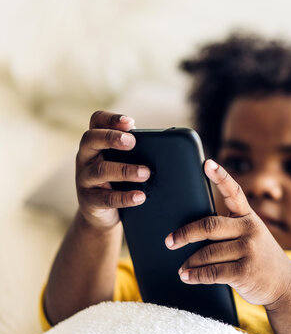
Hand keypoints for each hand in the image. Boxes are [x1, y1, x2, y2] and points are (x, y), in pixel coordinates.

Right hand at [75, 111, 149, 230]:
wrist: (102, 215)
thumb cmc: (116, 180)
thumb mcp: (122, 161)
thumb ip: (135, 150)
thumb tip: (163, 145)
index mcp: (95, 143)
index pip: (96, 121)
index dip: (110, 118)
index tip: (130, 122)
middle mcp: (85, 157)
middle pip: (90, 139)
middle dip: (111, 138)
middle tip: (132, 142)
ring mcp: (84, 179)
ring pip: (100, 170)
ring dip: (125, 170)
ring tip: (145, 173)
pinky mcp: (89, 201)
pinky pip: (106, 198)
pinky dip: (125, 197)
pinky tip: (140, 196)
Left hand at [164, 159, 290, 306]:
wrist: (285, 285)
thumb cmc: (259, 259)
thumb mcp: (252, 237)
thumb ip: (231, 230)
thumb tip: (191, 233)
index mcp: (248, 217)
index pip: (234, 192)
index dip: (220, 176)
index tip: (207, 163)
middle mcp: (250, 229)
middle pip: (210, 226)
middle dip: (186, 234)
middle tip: (170, 241)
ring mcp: (248, 250)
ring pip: (207, 253)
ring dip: (189, 262)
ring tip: (181, 267)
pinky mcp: (245, 271)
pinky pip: (212, 272)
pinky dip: (195, 275)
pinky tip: (187, 276)